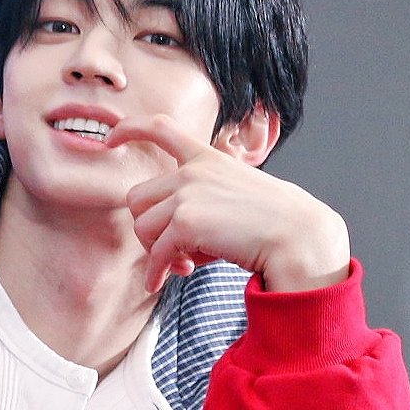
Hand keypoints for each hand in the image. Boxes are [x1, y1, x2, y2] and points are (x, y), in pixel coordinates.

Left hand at [106, 114, 349, 292]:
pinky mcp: (185, 222)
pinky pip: (155, 252)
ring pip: (142, 227)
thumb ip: (203, 200)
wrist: (298, 236)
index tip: (111, 138)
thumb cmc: (275, 224)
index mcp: (207, 158)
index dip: (130, 129)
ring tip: (181, 266)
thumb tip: (171, 238)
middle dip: (148, 228)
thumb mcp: (238, 195)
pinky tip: (160, 283)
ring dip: (155, 252)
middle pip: (138, 198)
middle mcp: (193, 172)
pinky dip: (155, 271)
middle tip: (171, 252)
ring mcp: (187, 195)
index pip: (161, 127)